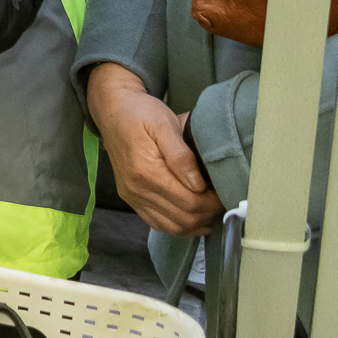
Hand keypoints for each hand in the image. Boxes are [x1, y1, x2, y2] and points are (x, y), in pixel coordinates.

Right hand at [87, 63, 223, 236]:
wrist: (112, 110)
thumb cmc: (141, 113)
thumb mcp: (164, 124)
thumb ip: (181, 155)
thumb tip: (198, 185)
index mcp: (146, 171)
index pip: (189, 202)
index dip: (213, 202)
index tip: (225, 191)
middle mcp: (136, 189)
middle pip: (183, 219)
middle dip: (208, 213)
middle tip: (221, 198)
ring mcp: (132, 196)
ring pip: (172, 226)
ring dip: (196, 222)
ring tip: (210, 207)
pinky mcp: (131, 198)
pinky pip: (158, 223)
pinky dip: (178, 225)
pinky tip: (192, 216)